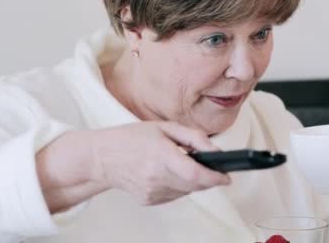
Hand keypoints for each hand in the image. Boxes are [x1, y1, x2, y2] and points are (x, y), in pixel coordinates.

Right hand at [90, 121, 230, 204]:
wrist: (101, 157)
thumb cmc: (131, 138)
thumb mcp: (165, 127)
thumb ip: (194, 137)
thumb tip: (215, 151)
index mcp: (161, 155)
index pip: (195, 174)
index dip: (215, 177)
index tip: (226, 176)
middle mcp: (156, 177)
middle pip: (195, 185)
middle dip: (208, 178)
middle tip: (213, 169)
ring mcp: (152, 191)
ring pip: (186, 191)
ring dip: (192, 181)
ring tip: (182, 164)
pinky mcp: (148, 200)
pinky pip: (174, 195)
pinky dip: (179, 185)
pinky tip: (168, 172)